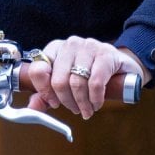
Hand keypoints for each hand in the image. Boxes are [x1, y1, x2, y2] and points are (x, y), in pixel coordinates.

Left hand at [23, 36, 144, 118]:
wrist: (122, 68)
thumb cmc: (91, 76)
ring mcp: (88, 46)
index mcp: (55, 49)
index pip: (38, 70)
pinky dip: (95, 98)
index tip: (54, 103)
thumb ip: (47, 95)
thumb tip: (31, 109)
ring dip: (82, 103)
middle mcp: (70, 44)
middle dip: (67, 102)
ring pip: (76, 83)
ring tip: (87, 110)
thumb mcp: (67, 85)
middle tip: (75, 110)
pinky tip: (97, 103)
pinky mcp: (106, 53)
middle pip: (58, 80)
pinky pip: (95, 83)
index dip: (44, 91)